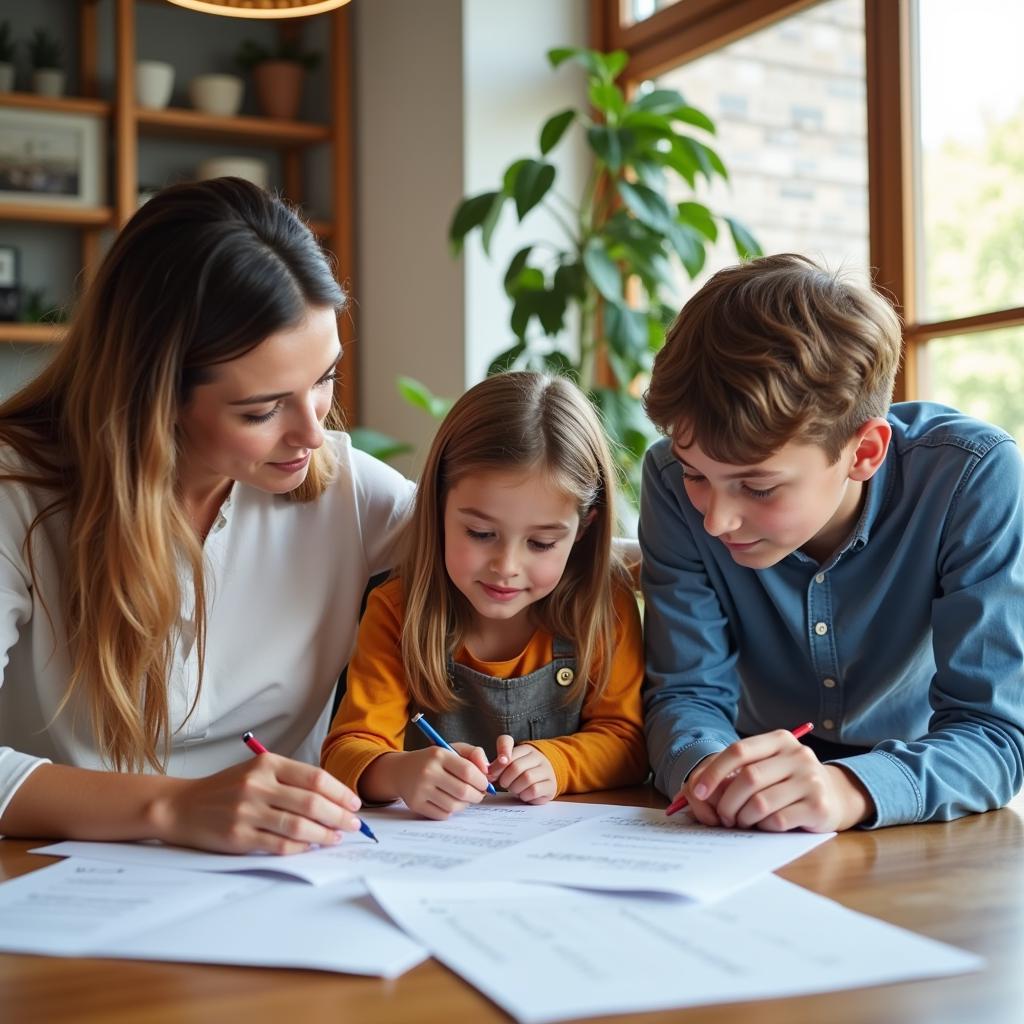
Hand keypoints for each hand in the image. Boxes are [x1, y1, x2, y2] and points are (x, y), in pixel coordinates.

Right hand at [151, 755, 364, 854]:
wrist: (181, 806)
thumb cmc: (226, 789)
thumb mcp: (256, 771)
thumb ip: (289, 779)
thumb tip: (331, 798)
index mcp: (266, 765)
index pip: (315, 778)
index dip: (340, 792)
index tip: (355, 803)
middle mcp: (257, 786)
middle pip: (311, 803)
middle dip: (339, 816)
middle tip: (354, 825)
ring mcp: (247, 812)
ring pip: (298, 826)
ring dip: (324, 835)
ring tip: (337, 837)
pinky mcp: (238, 838)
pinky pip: (279, 845)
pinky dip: (300, 848)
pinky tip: (311, 847)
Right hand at [367, 746, 489, 819]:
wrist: (401, 770)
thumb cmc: (433, 760)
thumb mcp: (452, 749)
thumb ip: (474, 754)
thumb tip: (488, 771)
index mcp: (439, 754)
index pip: (468, 771)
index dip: (482, 781)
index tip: (485, 784)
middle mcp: (428, 771)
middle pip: (463, 791)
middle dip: (477, 796)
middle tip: (479, 794)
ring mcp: (420, 789)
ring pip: (454, 806)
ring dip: (465, 805)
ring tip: (464, 798)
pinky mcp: (415, 804)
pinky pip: (443, 814)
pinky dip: (451, 811)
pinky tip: (450, 802)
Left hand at [489, 735, 556, 803]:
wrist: (546, 781)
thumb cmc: (523, 774)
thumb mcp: (510, 765)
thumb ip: (498, 765)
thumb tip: (488, 772)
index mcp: (525, 749)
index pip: (506, 742)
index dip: (498, 757)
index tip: (493, 772)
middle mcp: (537, 756)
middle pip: (515, 766)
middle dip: (505, 779)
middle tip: (504, 784)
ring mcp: (546, 770)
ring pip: (527, 778)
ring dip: (515, 788)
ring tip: (514, 789)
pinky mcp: (551, 785)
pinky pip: (534, 790)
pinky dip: (524, 795)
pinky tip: (524, 794)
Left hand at [676, 730, 872, 832]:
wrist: (836, 795)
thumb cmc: (788, 781)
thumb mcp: (767, 766)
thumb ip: (737, 771)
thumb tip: (695, 789)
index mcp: (780, 739)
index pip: (738, 750)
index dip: (714, 772)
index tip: (699, 792)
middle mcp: (798, 755)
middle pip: (748, 778)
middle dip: (727, 802)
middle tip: (723, 817)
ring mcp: (811, 780)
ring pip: (760, 802)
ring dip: (744, 818)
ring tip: (743, 821)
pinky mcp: (819, 806)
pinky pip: (778, 820)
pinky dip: (764, 827)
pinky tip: (765, 825)